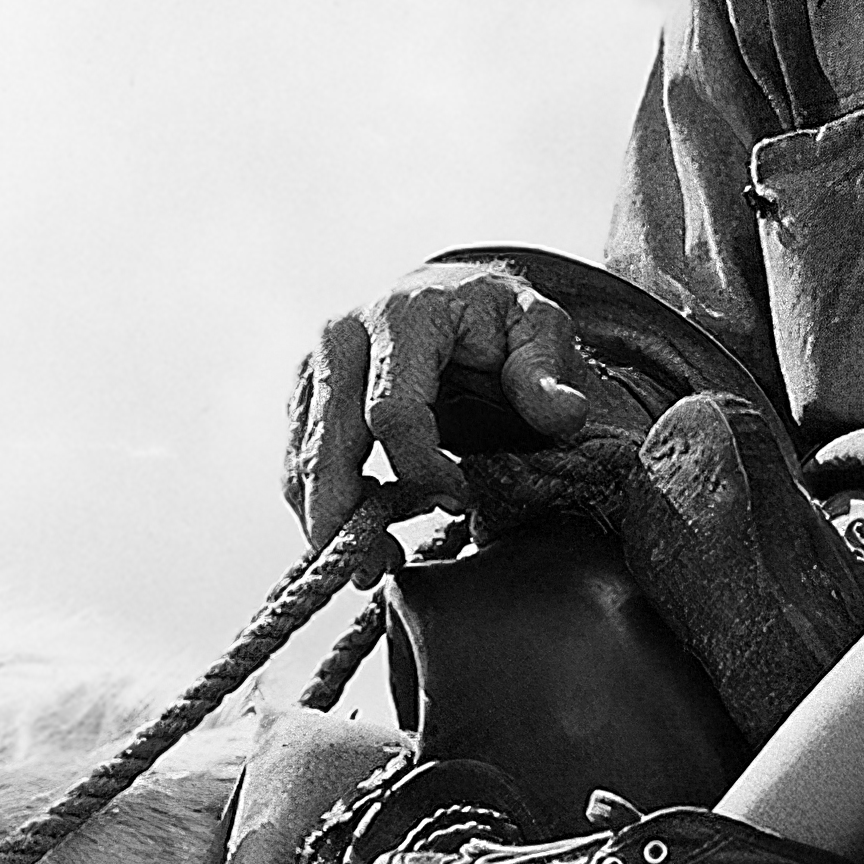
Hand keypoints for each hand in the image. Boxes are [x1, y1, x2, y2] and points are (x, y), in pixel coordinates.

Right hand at [283, 263, 592, 555]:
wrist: (449, 294)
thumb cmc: (496, 318)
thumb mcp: (537, 327)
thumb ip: (545, 370)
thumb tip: (565, 414)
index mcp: (404, 314)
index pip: (394, 412)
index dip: (422, 469)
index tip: (460, 500)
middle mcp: (342, 334)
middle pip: (328, 445)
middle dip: (347, 517)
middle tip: (378, 569)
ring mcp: (314, 366)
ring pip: (302, 463)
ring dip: (330, 524)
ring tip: (377, 562)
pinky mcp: (304, 397)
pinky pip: (297, 466)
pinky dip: (324, 509)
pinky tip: (369, 531)